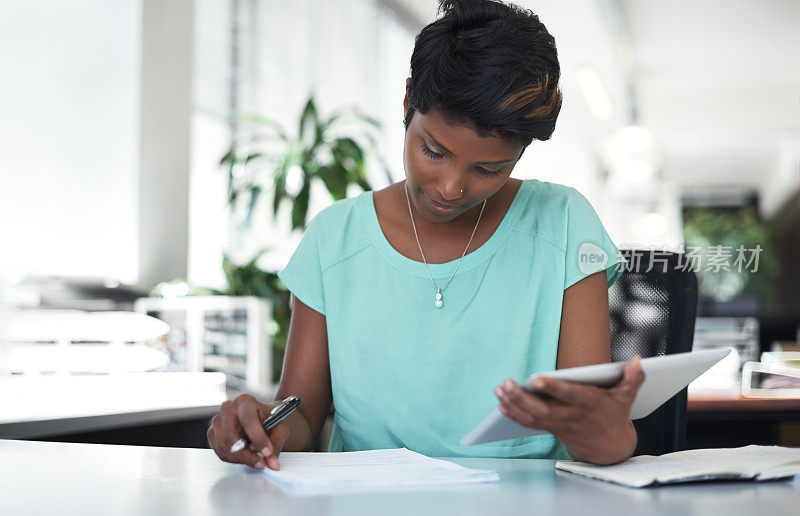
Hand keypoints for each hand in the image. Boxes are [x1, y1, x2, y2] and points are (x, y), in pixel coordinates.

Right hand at [207, 393, 289, 470]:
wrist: (261, 417)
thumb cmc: (270, 419)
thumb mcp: (279, 428)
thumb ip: (276, 444)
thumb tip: (272, 462)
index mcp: (245, 401)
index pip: (248, 420)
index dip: (258, 438)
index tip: (267, 452)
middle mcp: (228, 408)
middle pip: (231, 436)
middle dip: (247, 454)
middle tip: (261, 463)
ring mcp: (218, 421)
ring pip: (225, 447)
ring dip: (242, 459)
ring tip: (256, 459)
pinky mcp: (212, 433)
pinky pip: (220, 452)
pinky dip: (234, 459)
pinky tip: (246, 456)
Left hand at [494, 355, 644, 464]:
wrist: (608, 447)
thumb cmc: (614, 414)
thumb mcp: (626, 397)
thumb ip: (632, 378)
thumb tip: (637, 360)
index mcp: (589, 405)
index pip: (570, 396)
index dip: (554, 388)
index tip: (536, 378)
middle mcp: (570, 416)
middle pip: (543, 410)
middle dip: (522, 398)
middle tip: (506, 383)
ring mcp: (558, 425)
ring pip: (532, 418)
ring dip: (513, 405)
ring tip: (499, 389)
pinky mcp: (550, 429)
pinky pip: (529, 424)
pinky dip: (513, 415)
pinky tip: (501, 403)